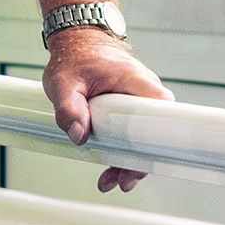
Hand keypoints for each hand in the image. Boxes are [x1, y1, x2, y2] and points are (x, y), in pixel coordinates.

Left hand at [42, 28, 168, 192]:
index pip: (161, 114)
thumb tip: (78, 136)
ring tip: (110, 181)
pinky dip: (124, 151)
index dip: (156, 142)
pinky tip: (110, 169)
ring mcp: (139, 102)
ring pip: (144, 138)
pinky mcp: (130, 110)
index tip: (141, 161)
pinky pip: (134, 134)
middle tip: (122, 182)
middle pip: (155, 134)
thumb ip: (68, 108)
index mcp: (136, 82)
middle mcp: (145, 93)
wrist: (77, 42)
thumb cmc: (75, 56)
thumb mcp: (63, 82)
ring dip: (130, 161)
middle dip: (139, 161)